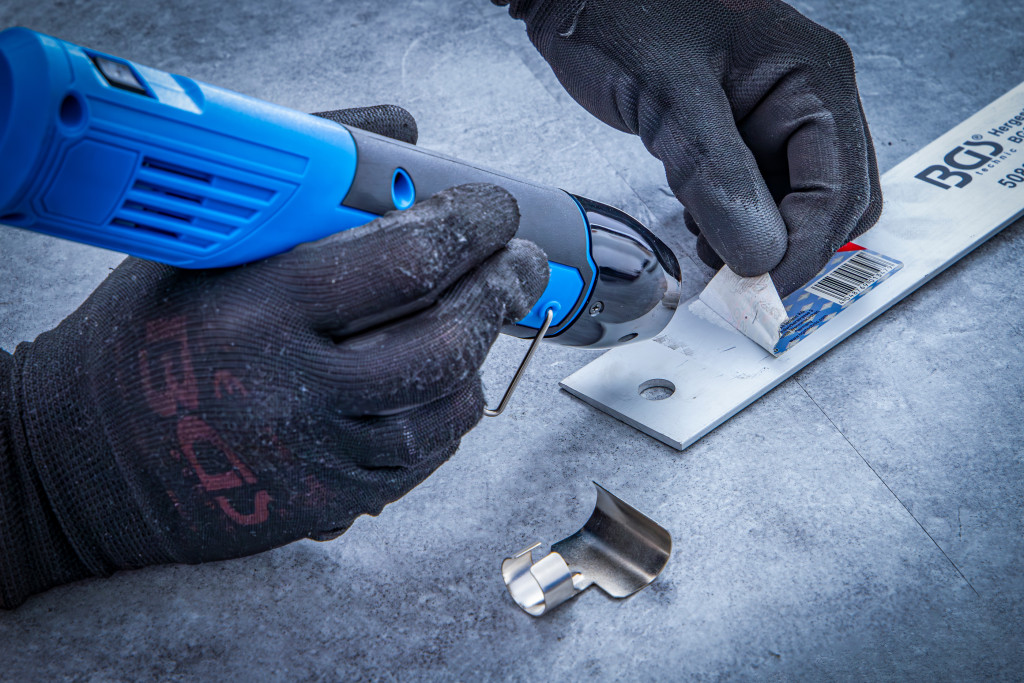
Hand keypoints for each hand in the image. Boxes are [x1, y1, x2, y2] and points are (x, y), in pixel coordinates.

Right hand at [2, 104, 547, 605]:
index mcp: (258, 312)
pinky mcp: (331, 501)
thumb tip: (401, 133)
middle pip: (442, 341)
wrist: (87, 459)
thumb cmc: (146, 340)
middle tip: (519, 263)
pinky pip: (425, 456)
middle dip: (500, 291)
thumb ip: (307, 182)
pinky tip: (446, 378)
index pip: (403, 261)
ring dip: (482, 353)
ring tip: (484, 316)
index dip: (468, 227)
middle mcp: (294, 391)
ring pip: (446, 407)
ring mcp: (318, 457)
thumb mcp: (207, 247)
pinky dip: (450, 410)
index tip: (492, 209)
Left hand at [497, 0, 881, 295]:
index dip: (804, 250)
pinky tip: (700, 224)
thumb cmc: (620, 9)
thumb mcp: (671, 95)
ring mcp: (772, 114)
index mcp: (813, 75)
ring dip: (760, 238)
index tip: (759, 292)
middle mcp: (805, 95)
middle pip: (834, 200)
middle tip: (741, 283)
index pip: (840, 187)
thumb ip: (717, 177)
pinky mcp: (736, 131)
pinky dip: (734, 220)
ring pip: (794, 203)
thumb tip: (759, 255)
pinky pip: (755, 192)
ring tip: (710, 247)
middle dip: (791, 246)